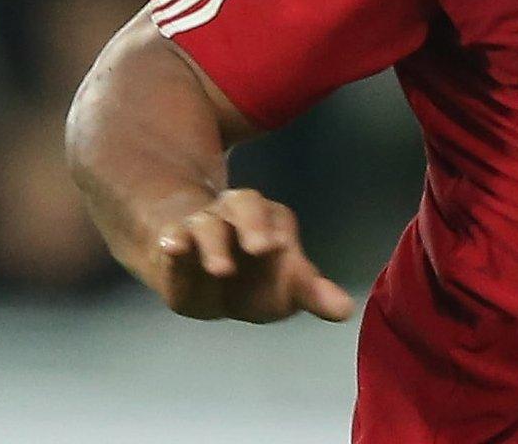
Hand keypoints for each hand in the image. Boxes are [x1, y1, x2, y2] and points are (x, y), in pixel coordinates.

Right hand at [149, 188, 353, 323]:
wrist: (195, 278)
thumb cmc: (249, 281)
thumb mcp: (280, 290)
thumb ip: (310, 294)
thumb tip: (345, 310)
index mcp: (269, 222)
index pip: (279, 222)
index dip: (285, 237)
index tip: (287, 251)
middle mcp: (236, 215)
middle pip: (247, 205)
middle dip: (255, 224)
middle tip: (264, 247)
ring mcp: (202, 225)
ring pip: (209, 223)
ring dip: (215, 244)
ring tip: (221, 269)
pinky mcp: (172, 242)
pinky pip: (172, 236)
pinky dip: (174, 241)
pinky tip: (173, 248)